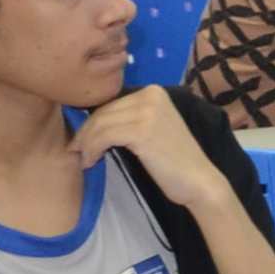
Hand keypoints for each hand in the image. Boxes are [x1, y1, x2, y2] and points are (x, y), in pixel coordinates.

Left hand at [70, 85, 216, 202]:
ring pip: (100, 123)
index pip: (111, 103)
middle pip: (103, 111)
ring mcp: (148, 112)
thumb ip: (130, 118)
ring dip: (86, 143)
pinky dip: (92, 149)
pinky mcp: (141, 131)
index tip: (81, 140)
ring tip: (84, 159)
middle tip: (76, 151)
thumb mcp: (152, 129)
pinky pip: (104, 136)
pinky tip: (91, 161)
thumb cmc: (174, 161)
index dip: (92, 121)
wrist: (198, 181)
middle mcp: (152, 96)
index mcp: (154, 92)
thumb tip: (90, 120)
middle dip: (85, 132)